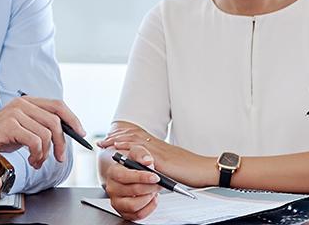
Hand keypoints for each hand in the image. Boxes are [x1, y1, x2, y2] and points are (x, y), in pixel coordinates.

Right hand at [0, 96, 85, 168]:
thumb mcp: (22, 129)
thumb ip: (40, 126)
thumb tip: (65, 134)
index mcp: (28, 102)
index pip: (58, 105)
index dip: (72, 119)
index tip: (81, 134)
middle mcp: (22, 104)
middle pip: (55, 122)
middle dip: (62, 143)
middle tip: (59, 158)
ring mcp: (15, 113)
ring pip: (46, 134)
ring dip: (46, 154)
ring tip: (38, 162)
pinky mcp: (9, 125)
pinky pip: (35, 142)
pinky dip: (37, 155)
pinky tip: (31, 161)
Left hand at [99, 123, 213, 186]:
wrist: (205, 170)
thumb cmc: (192, 170)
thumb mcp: (173, 167)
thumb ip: (161, 167)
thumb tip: (152, 171)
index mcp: (161, 148)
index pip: (139, 138)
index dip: (125, 137)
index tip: (113, 139)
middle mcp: (158, 146)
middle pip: (133, 137)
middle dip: (117, 137)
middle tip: (103, 140)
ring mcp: (159, 151)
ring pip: (134, 141)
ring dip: (118, 141)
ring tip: (106, 143)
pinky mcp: (160, 160)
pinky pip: (141, 152)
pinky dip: (128, 149)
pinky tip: (119, 150)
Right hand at [99, 145, 162, 221]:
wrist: (135, 177)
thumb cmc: (135, 165)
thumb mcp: (137, 153)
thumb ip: (141, 153)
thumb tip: (147, 161)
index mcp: (113, 172)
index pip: (124, 176)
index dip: (141, 177)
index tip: (155, 177)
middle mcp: (112, 188)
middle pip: (132, 191)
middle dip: (150, 187)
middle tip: (158, 183)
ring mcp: (117, 202)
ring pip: (134, 206)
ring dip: (149, 198)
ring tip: (153, 190)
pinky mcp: (124, 212)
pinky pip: (138, 215)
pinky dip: (149, 207)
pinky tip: (151, 198)